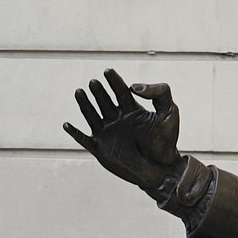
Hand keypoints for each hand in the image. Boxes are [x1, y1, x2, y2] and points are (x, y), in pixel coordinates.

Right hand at [64, 68, 180, 193]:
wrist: (162, 166)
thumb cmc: (167, 140)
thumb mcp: (170, 111)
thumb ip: (158, 92)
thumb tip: (134, 86)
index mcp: (131, 108)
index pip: (120, 90)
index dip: (114, 81)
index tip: (108, 71)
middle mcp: (117, 118)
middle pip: (103, 100)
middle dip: (99, 91)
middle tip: (95, 82)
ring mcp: (108, 132)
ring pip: (91, 115)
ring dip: (84, 104)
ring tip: (79, 91)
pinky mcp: (101, 148)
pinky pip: (84, 140)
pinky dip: (75, 133)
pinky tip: (67, 125)